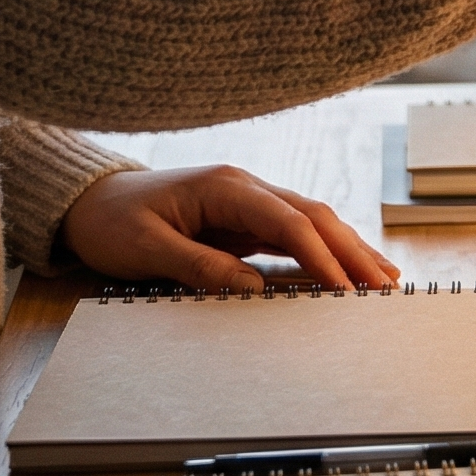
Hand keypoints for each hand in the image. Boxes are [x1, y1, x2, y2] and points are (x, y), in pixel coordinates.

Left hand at [59, 166, 400, 292]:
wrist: (88, 202)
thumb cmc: (111, 222)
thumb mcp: (144, 248)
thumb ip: (198, 265)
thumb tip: (252, 287)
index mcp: (225, 187)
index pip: (287, 221)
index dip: (321, 255)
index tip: (345, 288)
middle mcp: (246, 188)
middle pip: (313, 217)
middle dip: (353, 251)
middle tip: (387, 286)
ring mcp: (249, 204)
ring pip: (313, 224)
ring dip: (349, 250)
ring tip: (386, 280)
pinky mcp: (245, 222)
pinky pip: (295, 237)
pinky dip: (326, 254)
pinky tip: (348, 272)